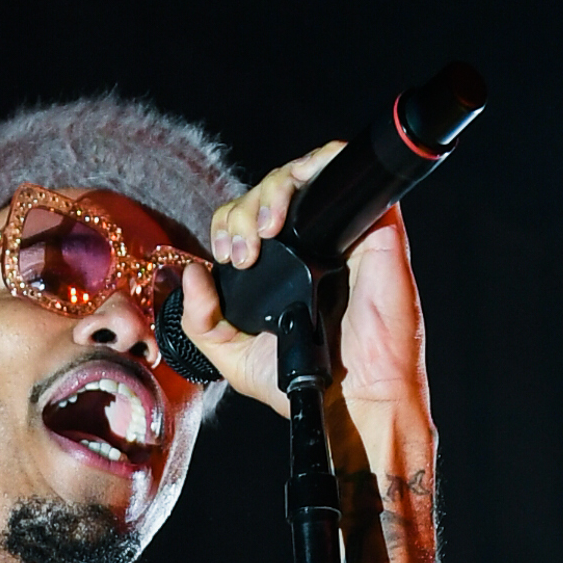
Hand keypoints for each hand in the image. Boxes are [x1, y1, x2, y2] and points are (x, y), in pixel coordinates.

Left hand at [174, 146, 432, 464]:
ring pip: (300, 176)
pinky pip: (342, 169)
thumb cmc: (302, 380)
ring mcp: (339, 232)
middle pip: (268, 191)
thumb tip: (191, 274)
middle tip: (242, 252)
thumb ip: (202, 321)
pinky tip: (291, 209)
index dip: (229, 224)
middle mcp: (309, 244)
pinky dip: (315, 165)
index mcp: (280, 266)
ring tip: (263, 231)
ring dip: (270, 190)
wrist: (353, 397)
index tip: (226, 256)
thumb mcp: (234, 356)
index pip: (248, 217)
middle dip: (243, 212)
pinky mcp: (371, 225)